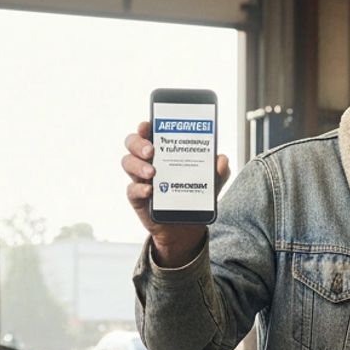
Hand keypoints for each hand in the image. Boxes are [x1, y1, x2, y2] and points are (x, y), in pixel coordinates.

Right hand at [122, 121, 232, 266]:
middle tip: (152, 150)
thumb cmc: (194, 193)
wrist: (187, 224)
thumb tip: (221, 160)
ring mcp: (140, 178)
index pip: (149, 132)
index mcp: (163, 150)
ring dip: (138, 164)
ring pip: (128, 162)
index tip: (148, 124)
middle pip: (132, 143)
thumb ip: (219, 169)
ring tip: (153, 172)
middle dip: (139, 143)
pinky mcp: (138, 197)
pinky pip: (131, 189)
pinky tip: (150, 190)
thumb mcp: (212, 181)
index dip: (145, 126)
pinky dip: (139, 188)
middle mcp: (148, 160)